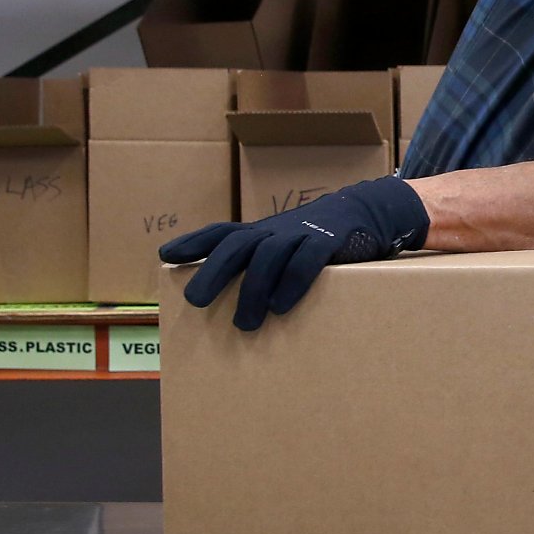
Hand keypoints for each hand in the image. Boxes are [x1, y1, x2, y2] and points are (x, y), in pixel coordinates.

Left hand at [159, 177, 430, 330]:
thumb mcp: (286, 244)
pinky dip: (292, 283)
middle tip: (195, 301)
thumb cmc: (318, 239)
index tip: (166, 255)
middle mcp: (276, 229)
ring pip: (269, 255)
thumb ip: (260, 263)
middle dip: (213, 270)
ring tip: (245, 324)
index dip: (194, 241)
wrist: (367, 210)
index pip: (222, 232)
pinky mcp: (330, 242)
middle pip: (237, 244)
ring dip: (253, 289)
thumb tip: (230, 297)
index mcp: (262, 232)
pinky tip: (282, 307)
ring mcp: (302, 233)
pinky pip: (307, 261)